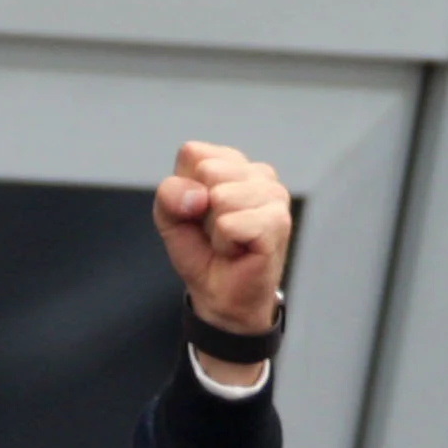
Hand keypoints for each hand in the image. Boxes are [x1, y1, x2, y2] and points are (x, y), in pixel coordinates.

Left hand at [153, 142, 291, 338]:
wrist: (220, 295)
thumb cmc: (201, 251)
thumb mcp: (169, 218)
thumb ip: (170, 194)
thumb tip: (199, 196)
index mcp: (231, 162)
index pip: (192, 153)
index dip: (183, 189)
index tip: (196, 213)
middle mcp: (258, 172)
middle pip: (208, 171)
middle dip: (199, 209)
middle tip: (215, 231)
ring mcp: (274, 194)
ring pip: (221, 197)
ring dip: (214, 230)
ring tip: (228, 241)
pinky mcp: (278, 222)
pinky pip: (231, 224)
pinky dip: (225, 244)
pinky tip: (239, 250)